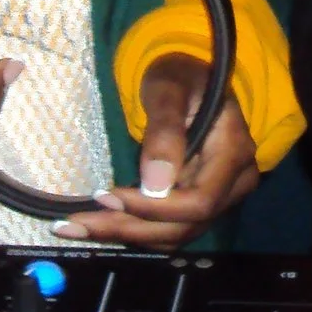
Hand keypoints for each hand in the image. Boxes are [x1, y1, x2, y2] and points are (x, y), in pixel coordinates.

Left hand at [58, 54, 260, 247]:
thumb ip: (165, 131)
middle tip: (78, 223)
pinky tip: (98, 225)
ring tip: (77, 227)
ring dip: (125, 235)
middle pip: (184, 226)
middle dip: (130, 228)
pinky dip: (134, 231)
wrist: (188, 81)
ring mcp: (220, 197)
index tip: (107, 197)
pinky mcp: (199, 204)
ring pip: (174, 234)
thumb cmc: (180, 76)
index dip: (154, 209)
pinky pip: (169, 228)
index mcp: (233, 152)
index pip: (199, 202)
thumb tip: (156, 185)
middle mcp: (234, 183)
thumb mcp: (169, 89)